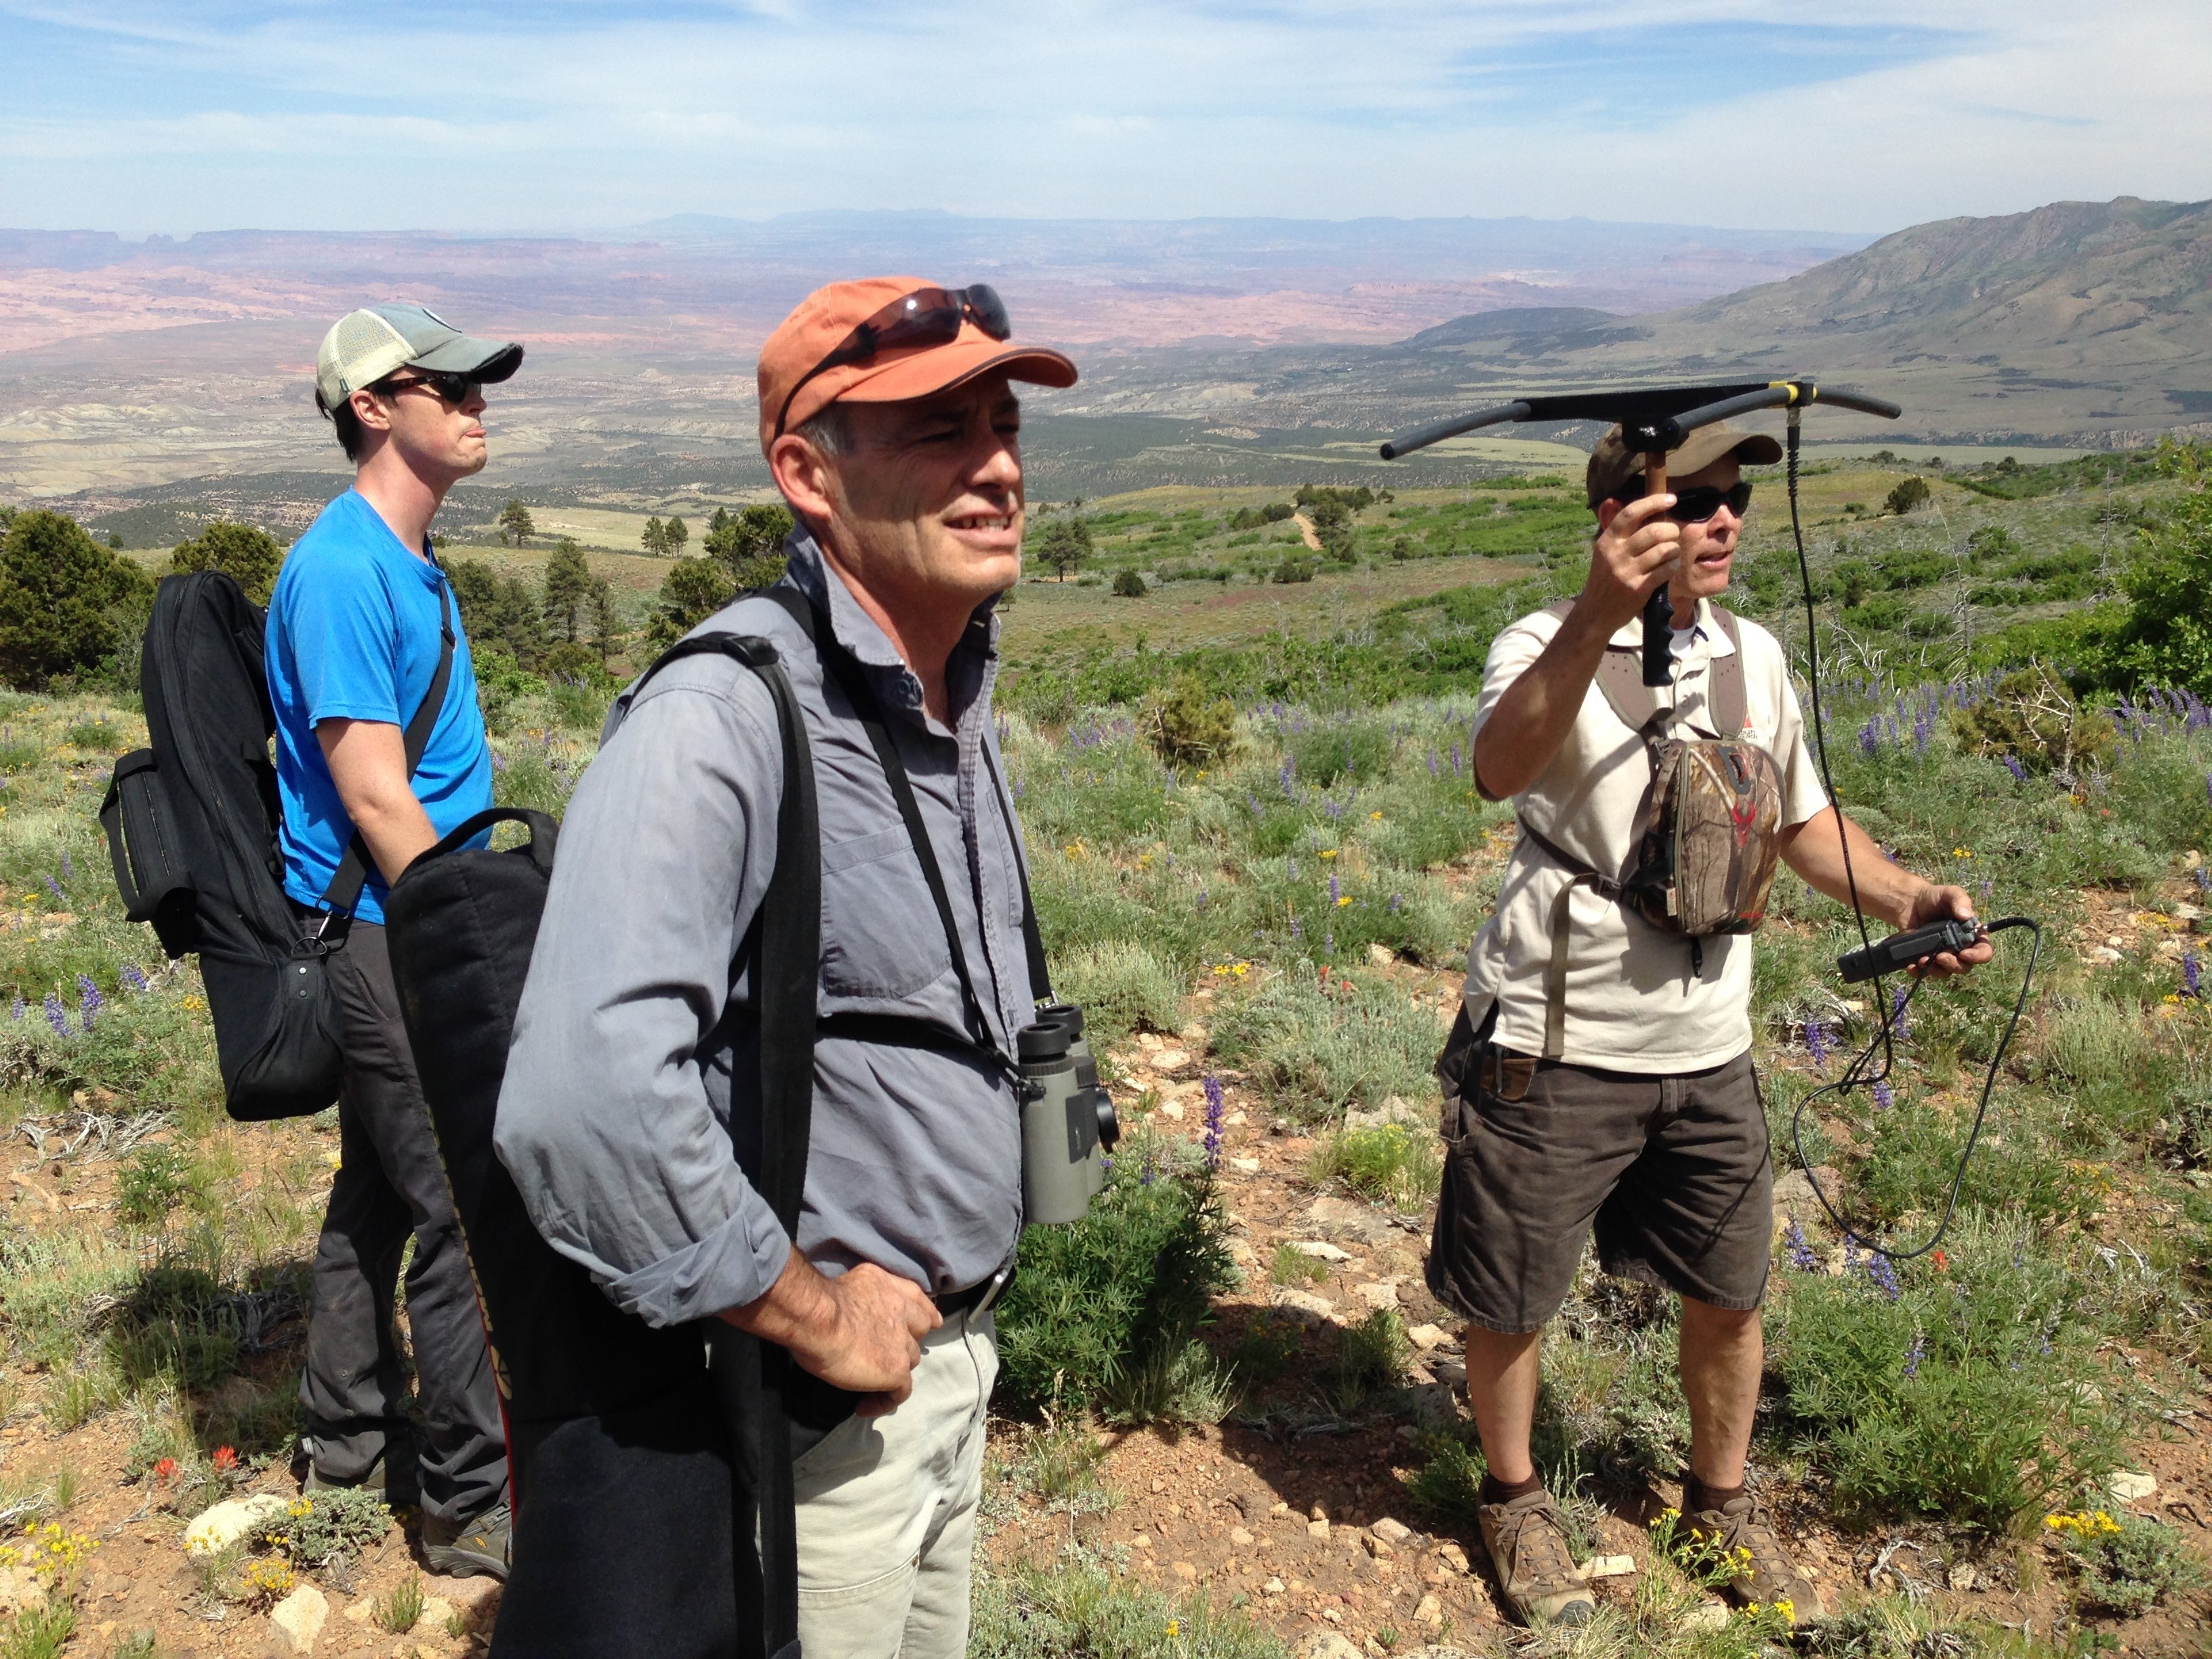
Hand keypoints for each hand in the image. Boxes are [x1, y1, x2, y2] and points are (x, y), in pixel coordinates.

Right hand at [723, 1257, 941, 1414]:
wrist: (819, 1320)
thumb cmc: (820, 1302)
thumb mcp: (849, 1286)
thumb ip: (863, 1297)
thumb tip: (853, 1313)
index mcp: (889, 1287)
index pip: (917, 1298)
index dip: (925, 1312)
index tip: (930, 1322)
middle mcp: (902, 1312)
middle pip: (918, 1332)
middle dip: (908, 1342)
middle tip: (890, 1356)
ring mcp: (903, 1343)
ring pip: (911, 1361)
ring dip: (896, 1370)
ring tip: (873, 1383)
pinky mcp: (897, 1370)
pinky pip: (900, 1392)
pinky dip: (885, 1401)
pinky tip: (864, 1406)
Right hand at [1575, 493, 1681, 636]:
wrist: (1594, 613)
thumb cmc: (1605, 579)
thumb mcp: (1604, 552)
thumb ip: (1618, 532)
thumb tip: (1634, 505)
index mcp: (1607, 540)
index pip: (1631, 513)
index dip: (1653, 502)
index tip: (1671, 499)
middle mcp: (1615, 554)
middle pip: (1654, 531)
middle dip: (1671, 530)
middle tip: (1673, 534)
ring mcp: (1626, 572)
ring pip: (1664, 550)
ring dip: (1674, 549)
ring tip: (1671, 553)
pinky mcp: (1638, 589)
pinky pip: (1665, 570)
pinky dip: (1673, 566)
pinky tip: (1670, 567)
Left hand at [1898, 884, 1993, 978]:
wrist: (1909, 902)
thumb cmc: (1935, 897)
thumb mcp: (1949, 893)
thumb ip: (1960, 900)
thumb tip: (1966, 916)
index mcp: (1971, 934)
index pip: (1983, 951)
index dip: (1978, 957)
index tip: (1965, 954)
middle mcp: (1960, 948)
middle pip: (1964, 966)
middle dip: (1953, 965)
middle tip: (1940, 956)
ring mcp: (1942, 955)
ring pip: (1945, 972)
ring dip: (1935, 970)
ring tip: (1923, 960)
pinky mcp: (1926, 958)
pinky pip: (1925, 972)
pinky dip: (1918, 972)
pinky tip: (1911, 966)